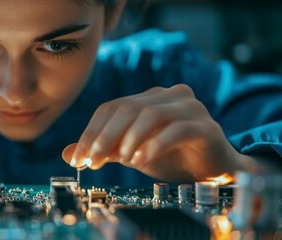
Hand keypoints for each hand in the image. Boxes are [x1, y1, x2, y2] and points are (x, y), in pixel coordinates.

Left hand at [63, 84, 243, 181]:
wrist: (213, 172)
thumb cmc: (171, 158)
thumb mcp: (130, 154)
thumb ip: (103, 151)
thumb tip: (68, 154)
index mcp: (150, 98)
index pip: (112, 108)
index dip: (91, 132)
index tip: (78, 157)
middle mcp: (170, 96)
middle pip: (127, 109)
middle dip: (104, 137)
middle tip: (92, 162)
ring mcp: (191, 109)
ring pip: (150, 115)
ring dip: (128, 139)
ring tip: (120, 161)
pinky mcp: (206, 128)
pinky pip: (176, 131)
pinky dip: (154, 145)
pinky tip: (140, 160)